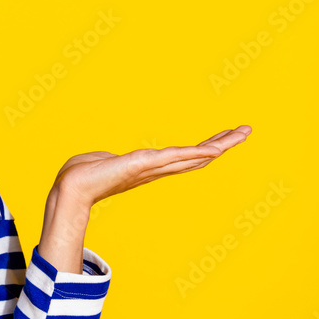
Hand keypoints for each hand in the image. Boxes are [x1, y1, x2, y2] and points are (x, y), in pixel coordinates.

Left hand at [53, 124, 252, 208]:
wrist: (71, 187)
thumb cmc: (82, 175)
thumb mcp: (104, 162)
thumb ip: (113, 161)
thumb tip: (107, 161)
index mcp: (149, 168)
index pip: (184, 157)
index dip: (205, 149)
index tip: (224, 138)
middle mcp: (155, 170)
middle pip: (197, 158)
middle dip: (223, 144)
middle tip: (247, 130)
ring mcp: (151, 168)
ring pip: (192, 157)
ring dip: (219, 145)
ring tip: (241, 134)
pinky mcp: (142, 164)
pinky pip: (174, 158)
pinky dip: (194, 154)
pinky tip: (213, 149)